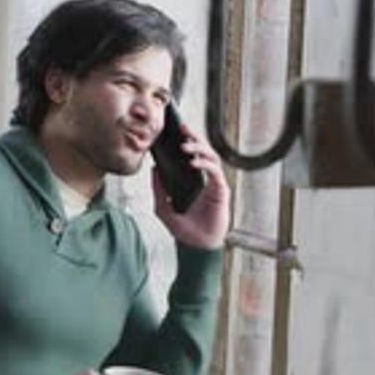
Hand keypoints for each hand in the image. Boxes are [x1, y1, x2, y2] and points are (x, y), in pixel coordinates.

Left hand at [152, 126, 229, 248]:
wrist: (197, 246)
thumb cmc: (184, 229)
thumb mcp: (163, 208)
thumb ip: (159, 189)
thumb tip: (154, 169)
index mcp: (193, 180)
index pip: (192, 155)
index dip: (186, 141)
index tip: (175, 131)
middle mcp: (205, 179)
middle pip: (203, 150)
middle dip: (194, 137)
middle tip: (183, 128)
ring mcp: (214, 184)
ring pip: (211, 156)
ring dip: (198, 148)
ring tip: (185, 145)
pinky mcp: (220, 191)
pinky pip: (215, 171)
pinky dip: (204, 164)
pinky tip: (193, 162)